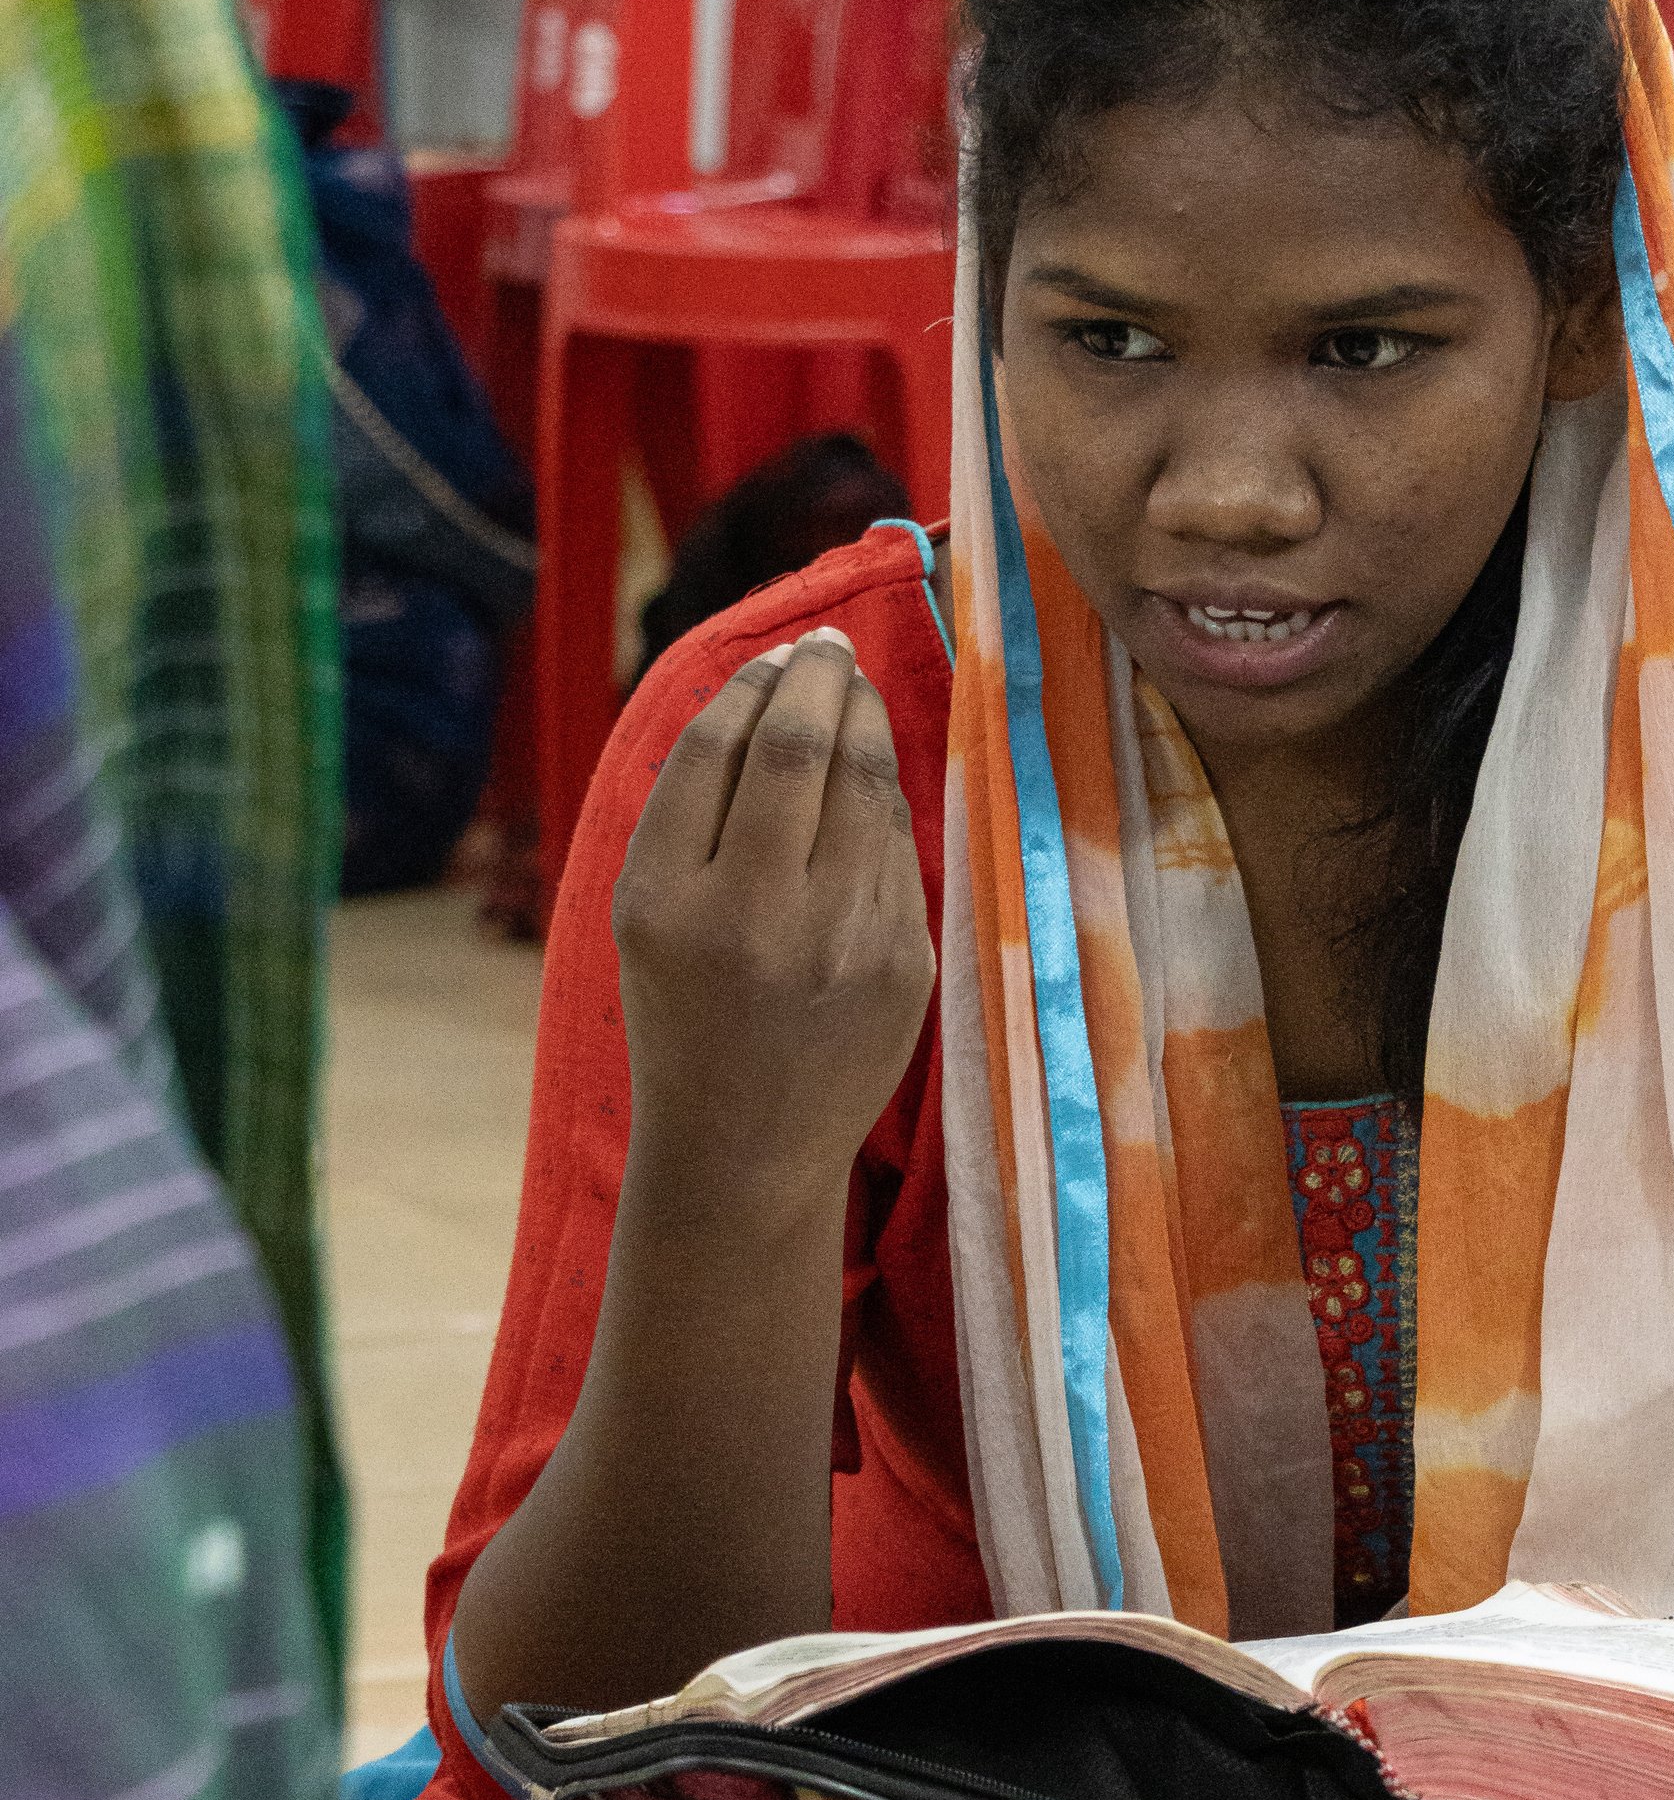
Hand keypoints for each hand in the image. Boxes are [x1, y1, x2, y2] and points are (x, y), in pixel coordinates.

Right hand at [611, 628, 934, 1211]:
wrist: (745, 1152)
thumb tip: (764, 695)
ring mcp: (841, 942)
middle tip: (827, 646)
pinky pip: (899, 850)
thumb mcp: (643, 919)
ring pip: (867, 786)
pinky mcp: (904, 966)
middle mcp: (755, 915)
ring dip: (866, 723)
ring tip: (854, 690)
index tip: (775, 659)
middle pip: (801, 748)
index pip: (718, 749)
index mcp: (667, 901)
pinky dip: (885, 801)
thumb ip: (688, 814)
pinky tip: (870, 781)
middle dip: (821, 677)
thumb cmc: (683, 1018)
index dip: (753, 686)